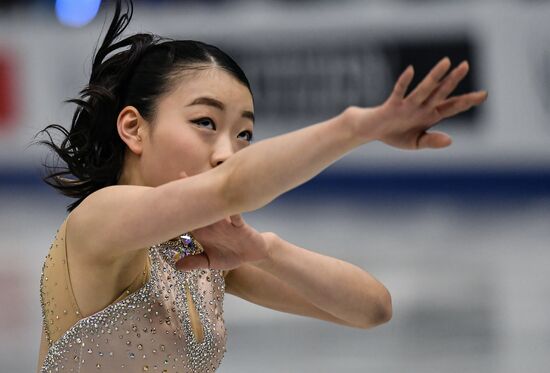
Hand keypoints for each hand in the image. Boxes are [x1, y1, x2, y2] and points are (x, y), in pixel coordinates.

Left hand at [174, 171, 269, 270]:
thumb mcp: (211, 262)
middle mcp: (213, 224)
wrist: (253, 254)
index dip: (177, 210)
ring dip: (212, 200)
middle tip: (180, 177)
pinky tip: (228, 210)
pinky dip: (233, 214)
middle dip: (192, 194)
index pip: (188, 219)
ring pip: (217, 210)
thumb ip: (195, 262)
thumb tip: (176, 266)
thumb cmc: (231, 255)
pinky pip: (237, 218)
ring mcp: (227, 224)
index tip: (164, 198)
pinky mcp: (241, 227)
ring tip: (202, 188)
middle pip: (200, 207)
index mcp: (204, 232)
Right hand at [350, 57, 487, 148]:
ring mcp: (407, 105)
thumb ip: (432, 140)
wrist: (370, 130)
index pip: (452, 106)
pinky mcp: (392, 105)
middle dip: (453, 80)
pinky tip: (411, 70)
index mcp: (429, 115)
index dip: (467, 101)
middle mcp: (421, 107)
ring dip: (435, 76)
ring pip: (424, 89)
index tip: (484, 94)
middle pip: (440, 92)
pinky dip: (404, 82)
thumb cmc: (394, 134)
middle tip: (465, 65)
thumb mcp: (415, 143)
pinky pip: (399, 92)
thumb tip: (450, 140)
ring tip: (446, 62)